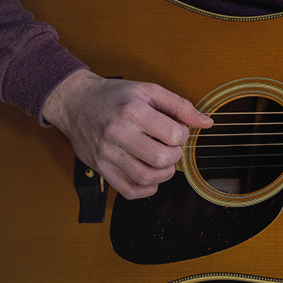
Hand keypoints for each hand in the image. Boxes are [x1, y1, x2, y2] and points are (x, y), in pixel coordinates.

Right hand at [41, 69, 212, 198]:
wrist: (75, 102)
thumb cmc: (113, 96)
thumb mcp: (148, 90)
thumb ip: (180, 106)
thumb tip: (207, 123)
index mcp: (132, 111)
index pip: (173, 135)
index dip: (182, 135)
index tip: (176, 131)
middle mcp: (118, 133)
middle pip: (160, 159)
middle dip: (174, 156)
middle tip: (170, 147)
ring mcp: (107, 154)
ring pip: (145, 178)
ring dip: (163, 174)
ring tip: (162, 162)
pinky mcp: (101, 168)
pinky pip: (129, 191)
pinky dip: (146, 188)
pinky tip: (149, 175)